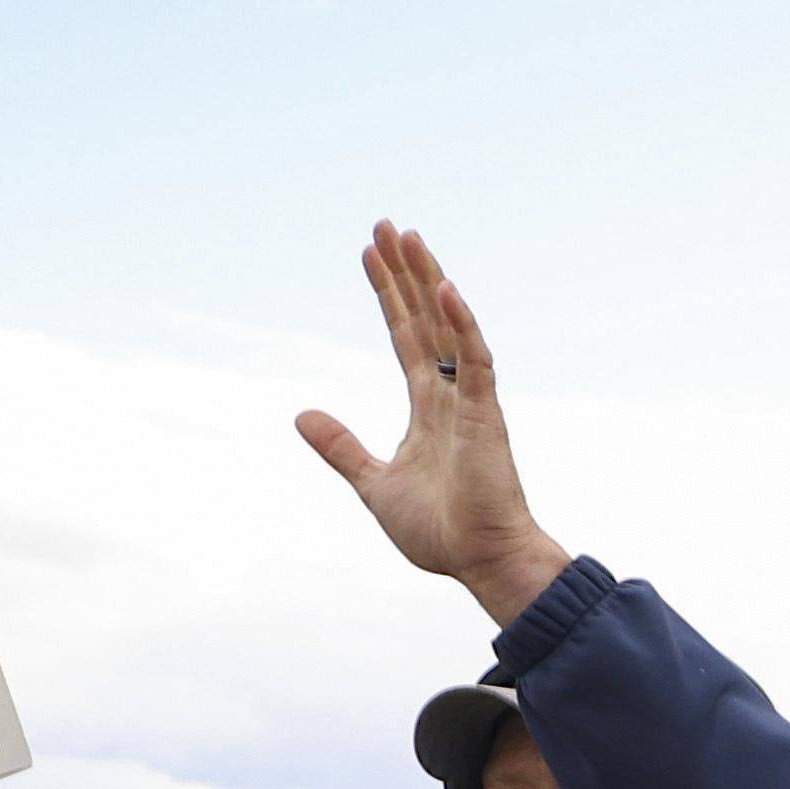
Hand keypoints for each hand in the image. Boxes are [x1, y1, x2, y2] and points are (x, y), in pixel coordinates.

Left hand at [296, 225, 577, 621]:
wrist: (480, 562)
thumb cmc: (440, 531)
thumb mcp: (373, 484)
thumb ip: (342, 447)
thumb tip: (302, 415)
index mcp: (428, 407)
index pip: (405, 336)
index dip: (387, 296)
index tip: (371, 256)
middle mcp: (451, 394)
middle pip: (424, 318)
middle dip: (405, 272)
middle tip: (386, 226)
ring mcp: (471, 401)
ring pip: (448, 325)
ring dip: (428, 280)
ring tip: (408, 237)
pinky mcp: (487, 416)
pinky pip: (475, 360)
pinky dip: (461, 323)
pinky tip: (444, 289)